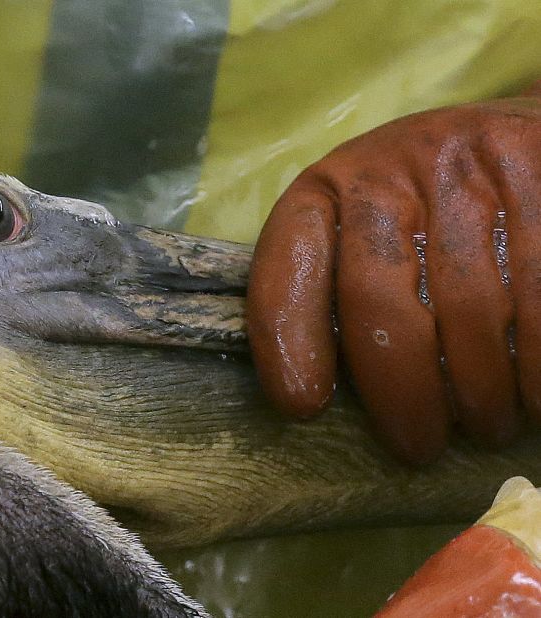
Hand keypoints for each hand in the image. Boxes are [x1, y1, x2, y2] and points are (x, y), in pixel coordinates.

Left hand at [247, 86, 540, 464]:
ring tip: (486, 427)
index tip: (302, 405)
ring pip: (471, 309)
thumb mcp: (371, 232)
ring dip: (480, 390)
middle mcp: (394, 169)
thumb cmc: (428, 212)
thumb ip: (344, 291)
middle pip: (377, 299)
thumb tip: (326, 398)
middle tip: (418, 447)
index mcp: (331, 187)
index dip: (288, 334)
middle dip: (398, 391)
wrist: (517, 138)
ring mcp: (473, 172)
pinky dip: (536, 362)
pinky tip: (534, 398)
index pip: (290, 257)